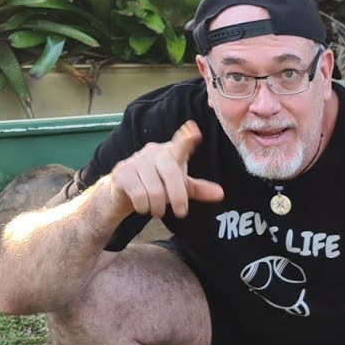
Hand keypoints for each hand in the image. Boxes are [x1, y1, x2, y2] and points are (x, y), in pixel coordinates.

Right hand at [106, 120, 223, 218]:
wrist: (124, 192)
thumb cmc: (157, 185)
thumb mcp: (180, 187)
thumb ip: (199, 189)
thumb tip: (221, 194)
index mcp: (170, 153)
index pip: (181, 144)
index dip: (187, 139)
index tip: (194, 132)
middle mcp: (154, 152)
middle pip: (172, 174)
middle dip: (178, 197)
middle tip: (181, 213)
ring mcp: (137, 161)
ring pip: (155, 190)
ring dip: (159, 207)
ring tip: (157, 210)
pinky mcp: (123, 173)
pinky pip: (140, 195)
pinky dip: (144, 207)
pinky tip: (144, 207)